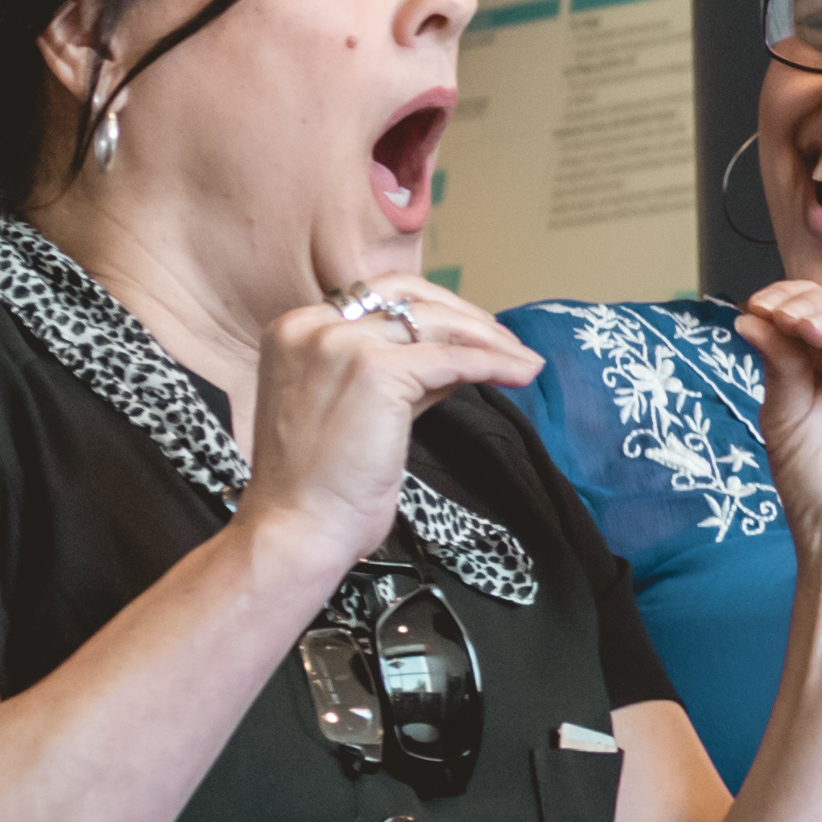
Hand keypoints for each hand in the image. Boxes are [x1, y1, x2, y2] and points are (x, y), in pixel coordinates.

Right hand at [237, 275, 545, 578]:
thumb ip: (398, 373)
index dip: (435, 308)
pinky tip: (521, 374)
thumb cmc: (320, 483)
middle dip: (467, 316)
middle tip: (508, 343)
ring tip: (524, 361)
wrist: (297, 526)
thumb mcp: (354, 406)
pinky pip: (453, 359)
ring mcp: (341, 344)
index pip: (379, 295)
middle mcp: (312, 327)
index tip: (475, 332)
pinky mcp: (375, 370)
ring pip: (436, 323)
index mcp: (296, 329)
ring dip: (490, 340)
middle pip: (409, 297)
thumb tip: (458, 357)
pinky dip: (494, 364)